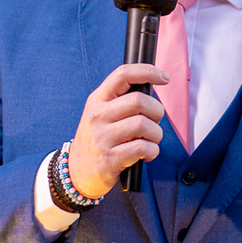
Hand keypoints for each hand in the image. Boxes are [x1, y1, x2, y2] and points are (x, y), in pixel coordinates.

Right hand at [67, 63, 168, 197]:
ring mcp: (102, 138)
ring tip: (150, 140)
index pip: (123, 75)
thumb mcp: (101, 114)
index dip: (148, 71)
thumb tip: (153, 86)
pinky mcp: (110, 158)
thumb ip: (121, 100)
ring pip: (144, 125)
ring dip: (156, 134)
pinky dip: (153, 151)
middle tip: (154, 121)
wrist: (77, 172)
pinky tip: (146, 154)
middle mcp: (97, 116)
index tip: (164, 78)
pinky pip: (144, 148)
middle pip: (139, 101)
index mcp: (97, 100)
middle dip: (157, 111)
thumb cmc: (97, 140)